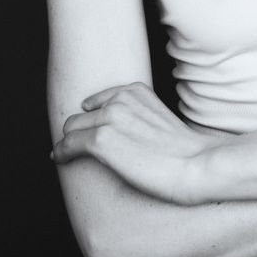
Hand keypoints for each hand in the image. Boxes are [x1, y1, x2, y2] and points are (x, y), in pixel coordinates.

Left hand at [50, 81, 214, 203]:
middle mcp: (119, 99)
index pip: (99, 100)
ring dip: (69, 142)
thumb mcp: (161, 120)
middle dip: (78, 131)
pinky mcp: (100, 141)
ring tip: (69, 155)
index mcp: (135, 90)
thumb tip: (125, 135)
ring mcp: (109, 118)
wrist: (196, 165)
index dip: (92, 117)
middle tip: (77, 147)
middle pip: (81, 114)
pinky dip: (61, 153)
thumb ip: (140, 116)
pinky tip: (60, 160)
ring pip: (71, 127)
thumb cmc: (185, 152)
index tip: (89, 128)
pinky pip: (67, 145)